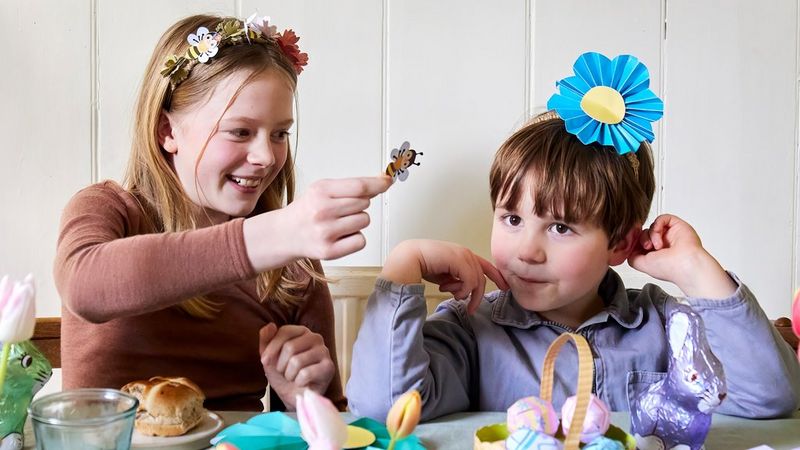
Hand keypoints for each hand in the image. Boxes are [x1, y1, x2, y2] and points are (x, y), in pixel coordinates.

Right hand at [244, 176, 391, 270]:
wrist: (285, 234)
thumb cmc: (307, 210)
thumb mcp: (323, 190)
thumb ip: (351, 186)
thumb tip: (382, 181)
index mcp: (321, 191)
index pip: (359, 186)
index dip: (378, 184)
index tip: (388, 181)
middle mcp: (322, 211)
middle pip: (364, 204)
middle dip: (358, 205)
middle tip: (340, 210)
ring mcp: (326, 232)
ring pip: (364, 221)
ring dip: (357, 221)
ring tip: (338, 223)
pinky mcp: (329, 251)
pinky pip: (360, 240)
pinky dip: (355, 238)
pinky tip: (340, 236)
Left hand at [259, 323, 335, 410]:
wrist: (294, 397)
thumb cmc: (283, 375)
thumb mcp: (269, 357)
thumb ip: (266, 340)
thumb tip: (269, 325)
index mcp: (302, 332)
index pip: (284, 331)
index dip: (271, 348)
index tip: (265, 361)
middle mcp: (315, 338)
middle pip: (290, 347)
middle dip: (281, 365)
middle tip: (285, 372)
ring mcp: (324, 352)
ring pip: (297, 361)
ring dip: (289, 375)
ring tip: (294, 377)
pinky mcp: (329, 367)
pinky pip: (305, 374)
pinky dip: (299, 382)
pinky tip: (303, 383)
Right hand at [381, 239, 508, 313]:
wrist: (410, 258)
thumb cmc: (423, 265)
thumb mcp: (445, 275)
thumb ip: (456, 281)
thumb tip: (461, 292)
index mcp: (463, 255)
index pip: (486, 265)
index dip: (497, 277)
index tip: (504, 288)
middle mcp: (465, 253)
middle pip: (482, 277)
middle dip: (477, 296)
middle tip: (471, 309)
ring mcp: (463, 255)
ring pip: (476, 281)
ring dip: (463, 293)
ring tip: (449, 294)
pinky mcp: (459, 260)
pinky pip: (469, 281)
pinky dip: (460, 289)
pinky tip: (446, 289)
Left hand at [627, 214, 735, 298]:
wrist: (686, 264)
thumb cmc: (669, 268)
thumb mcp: (640, 264)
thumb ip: (631, 256)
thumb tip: (627, 248)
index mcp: (655, 254)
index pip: (639, 242)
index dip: (634, 242)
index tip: (633, 245)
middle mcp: (662, 244)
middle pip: (643, 233)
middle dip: (641, 239)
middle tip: (646, 247)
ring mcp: (669, 234)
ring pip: (651, 226)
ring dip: (649, 235)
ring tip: (656, 246)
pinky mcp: (676, 225)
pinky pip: (662, 218)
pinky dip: (657, 226)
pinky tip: (660, 238)